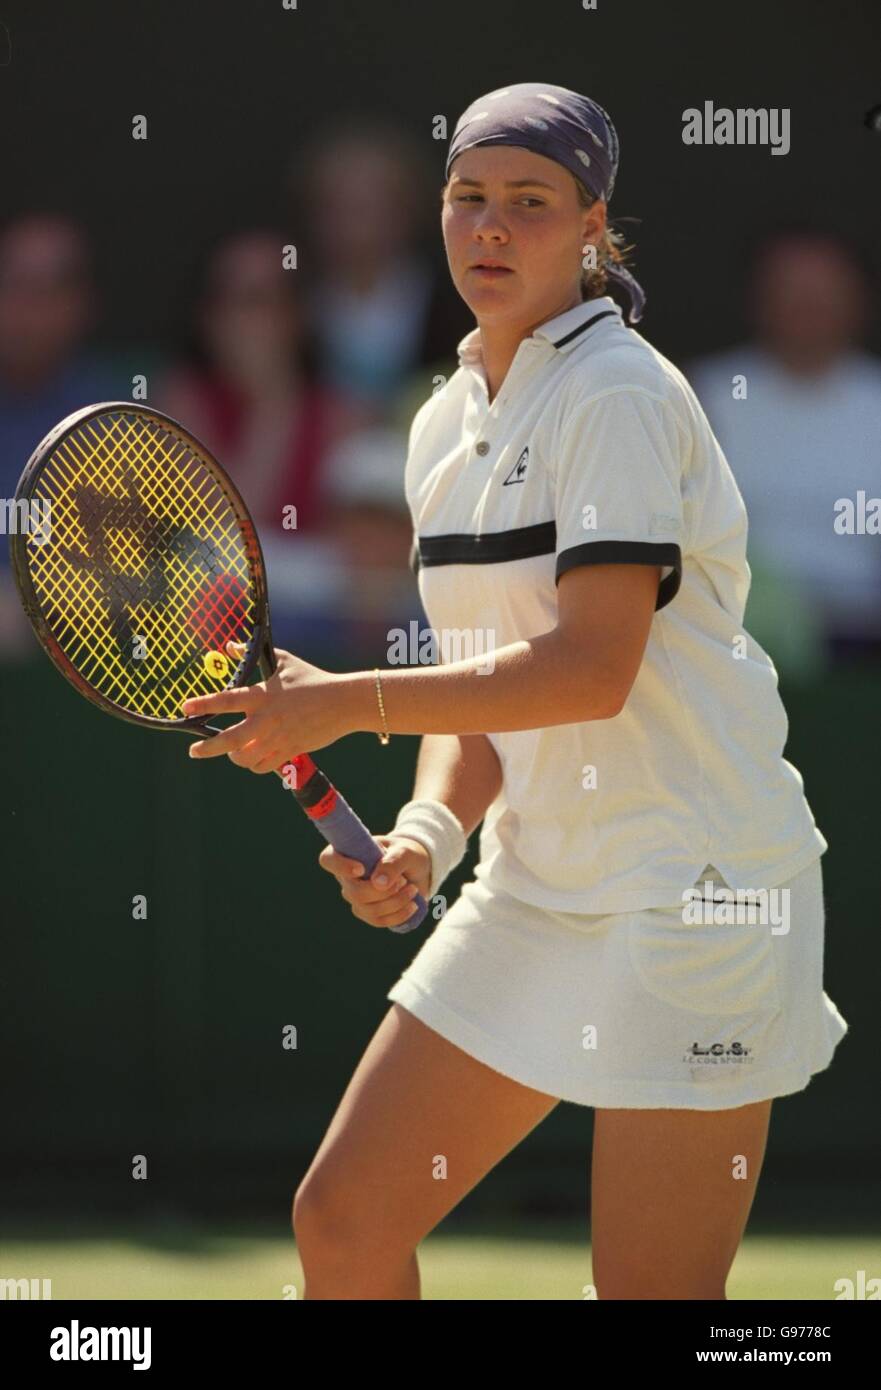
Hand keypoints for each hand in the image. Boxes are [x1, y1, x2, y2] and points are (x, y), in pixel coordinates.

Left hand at [181, 642, 352, 770]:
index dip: (204, 704)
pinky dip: (254, 765)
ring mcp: (278, 737)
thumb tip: (229, 646)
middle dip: (207, 748)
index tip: (185, 708)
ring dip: (234, 757)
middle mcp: (267, 718)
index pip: (226, 700)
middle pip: (230, 740)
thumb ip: (252, 655)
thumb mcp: (284, 661)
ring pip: (245, 758)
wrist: (343, 703)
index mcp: (263, 695)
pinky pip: (264, 766)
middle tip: (194, 751)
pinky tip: (252, 759)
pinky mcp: (290, 750)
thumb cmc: (312, 679)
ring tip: (232, 753)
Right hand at [318, 834, 431, 929]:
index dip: (340, 866)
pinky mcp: (369, 912)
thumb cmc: (406, 853)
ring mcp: (356, 897)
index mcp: (349, 853)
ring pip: (368, 910)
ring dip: (395, 902)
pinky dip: (399, 915)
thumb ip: (392, 863)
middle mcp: (347, 877)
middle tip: (403, 880)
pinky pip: (378, 921)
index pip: (328, 859)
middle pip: (354, 893)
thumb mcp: (405, 851)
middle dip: (384, 892)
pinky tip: (412, 905)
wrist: (417, 868)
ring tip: (412, 889)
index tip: (361, 869)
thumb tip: (378, 883)